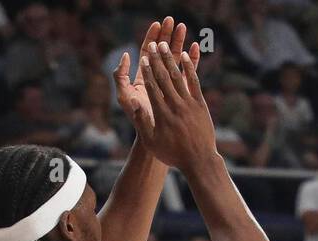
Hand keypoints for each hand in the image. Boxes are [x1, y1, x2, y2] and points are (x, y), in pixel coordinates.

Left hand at [114, 18, 199, 137]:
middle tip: (172, 20)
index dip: (151, 38)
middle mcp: (157, 80)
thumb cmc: (140, 124)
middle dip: (167, 35)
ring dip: (180, 43)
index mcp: (144, 79)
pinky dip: (192, 60)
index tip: (156, 26)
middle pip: (162, 53)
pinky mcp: (183, 92)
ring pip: (176, 59)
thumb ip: (121, 79)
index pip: (146, 54)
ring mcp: (171, 86)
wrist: (159, 144)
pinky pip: (189, 73)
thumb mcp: (125, 100)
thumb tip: (126, 58)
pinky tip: (196, 47)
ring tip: (184, 27)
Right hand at [135, 41, 214, 170]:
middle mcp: (175, 106)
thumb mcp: (152, 143)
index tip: (143, 57)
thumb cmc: (173, 154)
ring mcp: (189, 104)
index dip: (147, 70)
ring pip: (178, 77)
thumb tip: (135, 104)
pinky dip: (189, 68)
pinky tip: (185, 55)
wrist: (199, 161)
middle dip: (157, 59)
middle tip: (153, 44)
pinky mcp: (201, 105)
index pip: (152, 87)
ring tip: (165, 44)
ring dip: (171, 58)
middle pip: (163, 78)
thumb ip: (142, 123)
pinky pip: (194, 82)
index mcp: (162, 114)